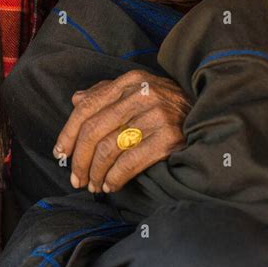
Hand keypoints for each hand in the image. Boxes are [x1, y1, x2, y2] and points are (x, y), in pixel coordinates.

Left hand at [52, 70, 191, 192]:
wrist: (207, 112)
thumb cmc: (167, 104)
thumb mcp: (137, 89)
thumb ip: (106, 93)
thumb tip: (76, 99)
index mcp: (128, 80)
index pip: (87, 107)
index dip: (68, 133)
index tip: (60, 154)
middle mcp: (141, 94)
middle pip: (94, 130)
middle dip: (79, 159)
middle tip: (75, 179)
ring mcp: (156, 115)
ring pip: (109, 148)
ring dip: (96, 173)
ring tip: (93, 185)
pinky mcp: (169, 137)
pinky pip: (130, 162)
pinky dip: (115, 177)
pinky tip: (111, 185)